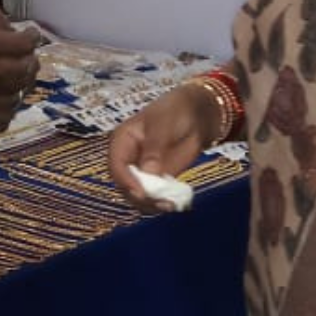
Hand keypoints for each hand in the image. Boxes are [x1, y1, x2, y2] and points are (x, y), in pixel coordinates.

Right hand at [0, 7, 37, 116]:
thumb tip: (12, 31)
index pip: (25, 45)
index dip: (32, 38)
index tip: (30, 35)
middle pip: (25, 71)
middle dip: (30, 61)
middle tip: (25, 54)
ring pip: (16, 96)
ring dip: (21, 85)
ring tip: (16, 76)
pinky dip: (5, 114)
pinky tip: (3, 103)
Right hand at [108, 83, 215, 212]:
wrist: (199, 114)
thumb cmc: (176, 111)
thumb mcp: (164, 124)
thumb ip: (155, 147)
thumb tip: (148, 172)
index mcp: (122, 140)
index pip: (116, 164)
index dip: (125, 181)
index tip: (140, 193)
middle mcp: (128, 158)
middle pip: (124, 184)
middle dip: (139, 196)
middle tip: (159, 202)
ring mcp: (142, 170)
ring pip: (137, 195)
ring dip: (150, 204)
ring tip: (169, 205)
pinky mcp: (157, 180)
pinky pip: (153, 196)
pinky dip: (161, 203)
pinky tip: (174, 204)